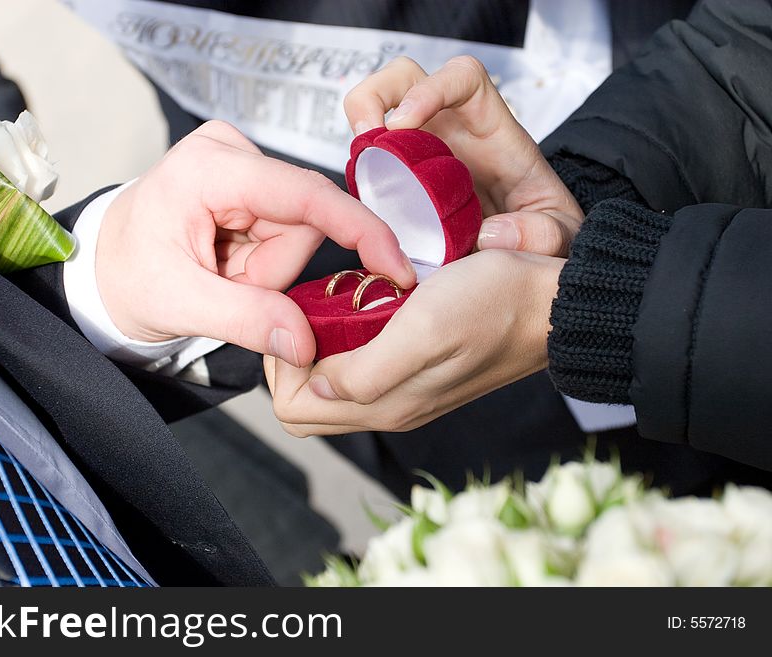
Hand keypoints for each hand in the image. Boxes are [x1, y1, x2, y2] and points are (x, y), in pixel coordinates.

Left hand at [96, 120, 415, 366]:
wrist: (106, 267)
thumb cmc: (127, 277)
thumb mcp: (177, 303)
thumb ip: (245, 320)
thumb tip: (305, 343)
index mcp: (208, 168)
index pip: (305, 195)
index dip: (359, 229)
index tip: (396, 267)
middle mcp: (230, 153)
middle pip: (304, 222)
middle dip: (273, 270)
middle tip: (226, 287)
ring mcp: (242, 166)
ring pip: (298, 232)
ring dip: (266, 271)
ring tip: (220, 277)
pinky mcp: (250, 184)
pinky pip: (286, 233)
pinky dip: (262, 264)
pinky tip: (226, 264)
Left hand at [266, 249, 563, 435]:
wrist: (553, 303)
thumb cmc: (496, 305)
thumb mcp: (424, 330)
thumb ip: (365, 371)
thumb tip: (317, 385)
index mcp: (386, 405)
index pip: (293, 410)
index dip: (283, 366)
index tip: (299, 319)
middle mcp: (390, 406)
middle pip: (307, 403)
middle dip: (294, 359)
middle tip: (311, 309)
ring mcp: (405, 390)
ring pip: (332, 383)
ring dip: (321, 347)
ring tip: (338, 302)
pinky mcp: (419, 370)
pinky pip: (362, 367)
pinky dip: (349, 340)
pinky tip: (366, 304)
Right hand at [344, 56, 583, 255]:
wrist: (527, 257)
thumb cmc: (544, 232)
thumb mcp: (560, 237)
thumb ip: (540, 235)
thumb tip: (490, 234)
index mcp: (493, 131)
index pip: (464, 79)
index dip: (430, 88)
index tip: (403, 123)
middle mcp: (452, 131)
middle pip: (405, 78)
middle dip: (376, 95)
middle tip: (366, 138)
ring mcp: (421, 151)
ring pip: (377, 110)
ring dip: (358, 127)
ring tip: (357, 164)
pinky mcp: (400, 178)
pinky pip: (370, 158)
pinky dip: (358, 169)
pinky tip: (363, 197)